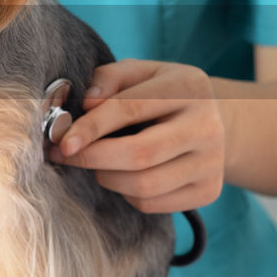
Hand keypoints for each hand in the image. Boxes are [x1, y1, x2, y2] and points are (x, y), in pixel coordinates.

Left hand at [48, 59, 224, 213]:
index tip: (62, 142)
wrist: (215, 121)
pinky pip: (152, 204)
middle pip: (140, 154)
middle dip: (93, 158)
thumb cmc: (164, 94)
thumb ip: (110, 79)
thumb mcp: (141, 72)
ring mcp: (212, 162)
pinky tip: (125, 176)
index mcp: (189, 87)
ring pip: (144, 186)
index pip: (130, 108)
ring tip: (98, 163)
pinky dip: (126, 194)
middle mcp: (208, 126)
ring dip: (107, 177)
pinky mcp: (209, 191)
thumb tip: (87, 104)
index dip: (91, 127)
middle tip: (66, 156)